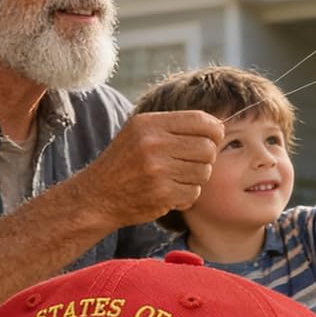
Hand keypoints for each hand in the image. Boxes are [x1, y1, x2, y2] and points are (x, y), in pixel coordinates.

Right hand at [82, 110, 223, 226]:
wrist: (97, 196)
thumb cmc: (124, 163)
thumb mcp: (139, 133)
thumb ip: (173, 127)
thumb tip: (218, 125)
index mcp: (149, 124)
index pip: (201, 120)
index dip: (215, 130)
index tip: (213, 139)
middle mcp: (153, 144)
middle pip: (207, 147)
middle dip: (206, 157)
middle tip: (191, 163)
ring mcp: (157, 170)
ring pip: (204, 172)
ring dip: (195, 178)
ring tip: (176, 178)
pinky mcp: (162, 194)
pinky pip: (193, 193)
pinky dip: (186, 196)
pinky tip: (169, 193)